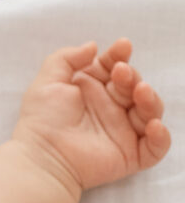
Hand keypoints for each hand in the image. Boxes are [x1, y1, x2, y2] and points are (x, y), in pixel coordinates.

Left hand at [11, 38, 169, 196]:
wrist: (41, 156)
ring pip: (150, 111)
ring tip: (139, 91)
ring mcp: (123, 131)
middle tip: (121, 73)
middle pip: (135, 86)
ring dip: (150, 100)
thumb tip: (92, 46)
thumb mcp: (48, 81)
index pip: (115, 69)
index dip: (119, 57)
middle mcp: (111, 109)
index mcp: (93, 91)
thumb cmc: (41, 120)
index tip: (122, 47)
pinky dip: (161, 136)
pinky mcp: (131, 155)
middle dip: (132, 77)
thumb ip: (66, 58)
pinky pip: (156, 146)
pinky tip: (153, 125)